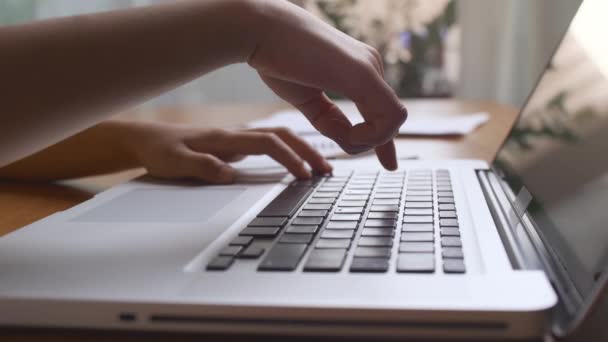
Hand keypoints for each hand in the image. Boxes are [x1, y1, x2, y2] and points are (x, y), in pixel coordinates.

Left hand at [126, 122, 331, 183]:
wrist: (145, 139)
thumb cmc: (159, 151)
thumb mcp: (173, 162)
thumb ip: (201, 166)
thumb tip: (230, 175)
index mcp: (224, 138)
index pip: (267, 143)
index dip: (289, 158)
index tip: (303, 175)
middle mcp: (235, 136)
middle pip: (281, 135)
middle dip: (307, 150)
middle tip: (327, 170)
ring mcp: (236, 140)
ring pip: (278, 137)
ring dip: (301, 149)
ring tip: (319, 167)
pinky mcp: (235, 146)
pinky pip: (270, 144)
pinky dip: (289, 151)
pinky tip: (296, 162)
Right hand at [248, 0, 407, 169]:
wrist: (260, 31)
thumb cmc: (277, 58)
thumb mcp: (308, 99)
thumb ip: (330, 120)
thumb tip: (349, 141)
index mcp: (357, 69)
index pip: (382, 109)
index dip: (385, 138)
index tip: (388, 162)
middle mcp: (370, 66)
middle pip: (391, 116)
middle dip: (384, 144)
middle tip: (386, 164)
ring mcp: (370, 68)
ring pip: (394, 119)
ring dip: (372, 140)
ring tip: (345, 139)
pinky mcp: (365, 74)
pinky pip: (390, 116)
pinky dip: (374, 135)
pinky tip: (350, 135)